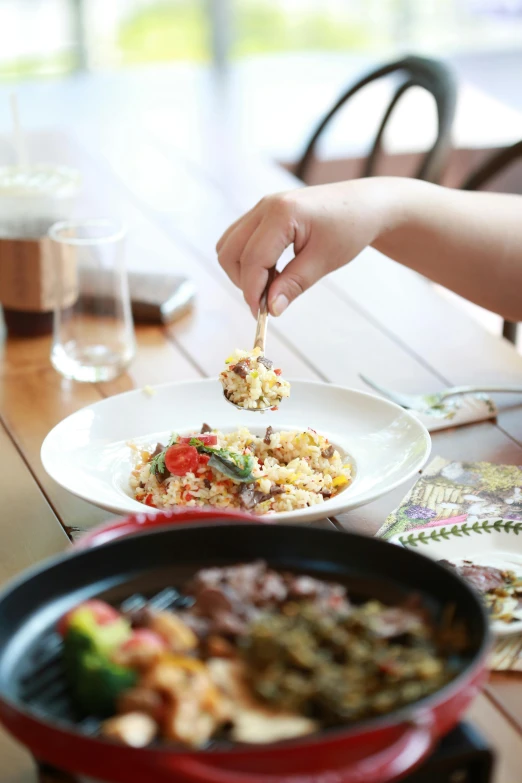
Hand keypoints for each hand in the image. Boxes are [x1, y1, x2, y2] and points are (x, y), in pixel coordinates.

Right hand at [216, 179, 398, 316]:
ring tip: (272, 285)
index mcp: (281, 214)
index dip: (252, 291)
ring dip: (242, 271)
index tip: (261, 314)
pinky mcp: (263, 213)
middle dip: (242, 281)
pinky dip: (247, 260)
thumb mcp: (324, 261)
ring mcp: (261, 207)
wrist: (364, 205)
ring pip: (229, 245)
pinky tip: (271, 272)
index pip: (252, 259)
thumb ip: (294, 284)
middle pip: (229, 251)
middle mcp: (265, 206)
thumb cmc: (349, 229)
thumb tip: (270, 310)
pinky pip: (239, 239)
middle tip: (265, 301)